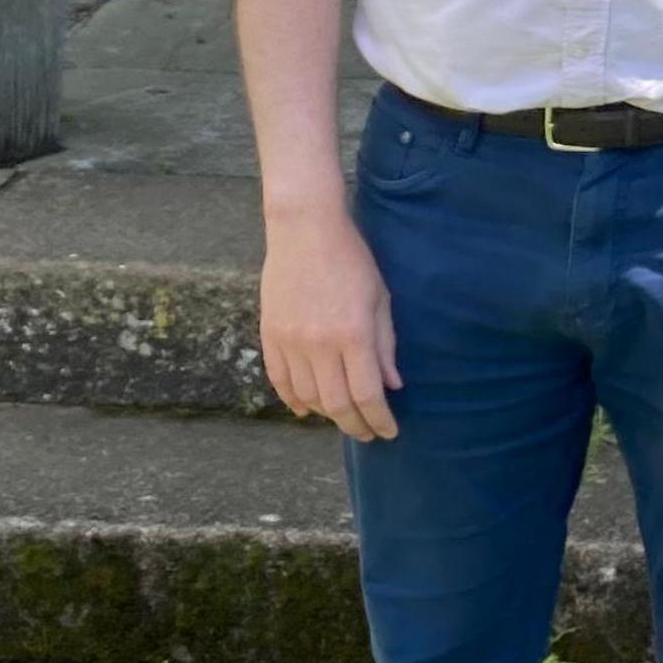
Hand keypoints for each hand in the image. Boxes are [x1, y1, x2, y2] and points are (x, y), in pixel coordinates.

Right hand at [260, 203, 401, 440]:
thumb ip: (385, 345)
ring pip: (307, 398)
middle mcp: (320, 344)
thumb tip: (391, 386)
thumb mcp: (380, 299)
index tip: (389, 432)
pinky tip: (306, 409)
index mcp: (353, 334)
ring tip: (342, 417)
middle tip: (367, 434)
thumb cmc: (351, 259)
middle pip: (336, 405)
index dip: (379, 420)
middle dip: (355, 426)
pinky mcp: (270, 335)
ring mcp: (291, 341)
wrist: (304, 229)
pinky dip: (294, 400)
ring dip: (326, 415)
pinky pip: (280, 381)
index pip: (367, 395)